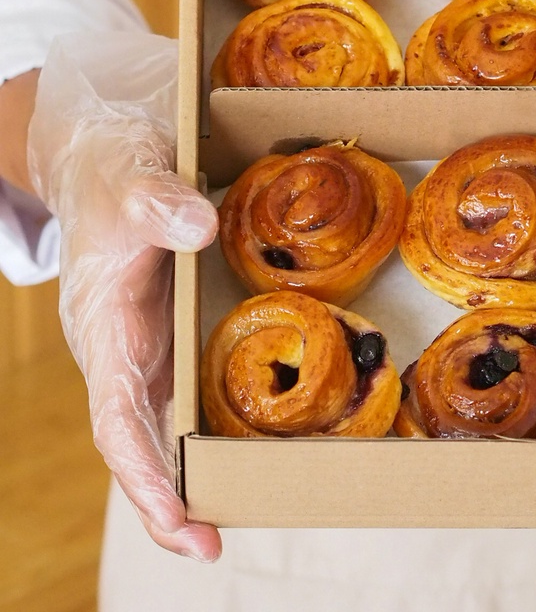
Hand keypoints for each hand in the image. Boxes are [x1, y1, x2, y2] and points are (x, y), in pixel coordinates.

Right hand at [28, 32, 221, 561]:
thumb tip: (199, 227)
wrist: (109, 156)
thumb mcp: (131, 179)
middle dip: (175, 497)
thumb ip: (157, 203)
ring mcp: (151, 343)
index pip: (118, 425)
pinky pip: (197, 380)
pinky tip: (269, 425)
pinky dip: (221, 412)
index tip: (186, 525)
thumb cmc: (113, 171)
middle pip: (144, 441)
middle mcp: (126, 351)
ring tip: (260, 496)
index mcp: (104, 331)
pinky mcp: (175, 327)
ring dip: (204, 462)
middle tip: (219, 542)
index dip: (146, 480)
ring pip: (171, 418)